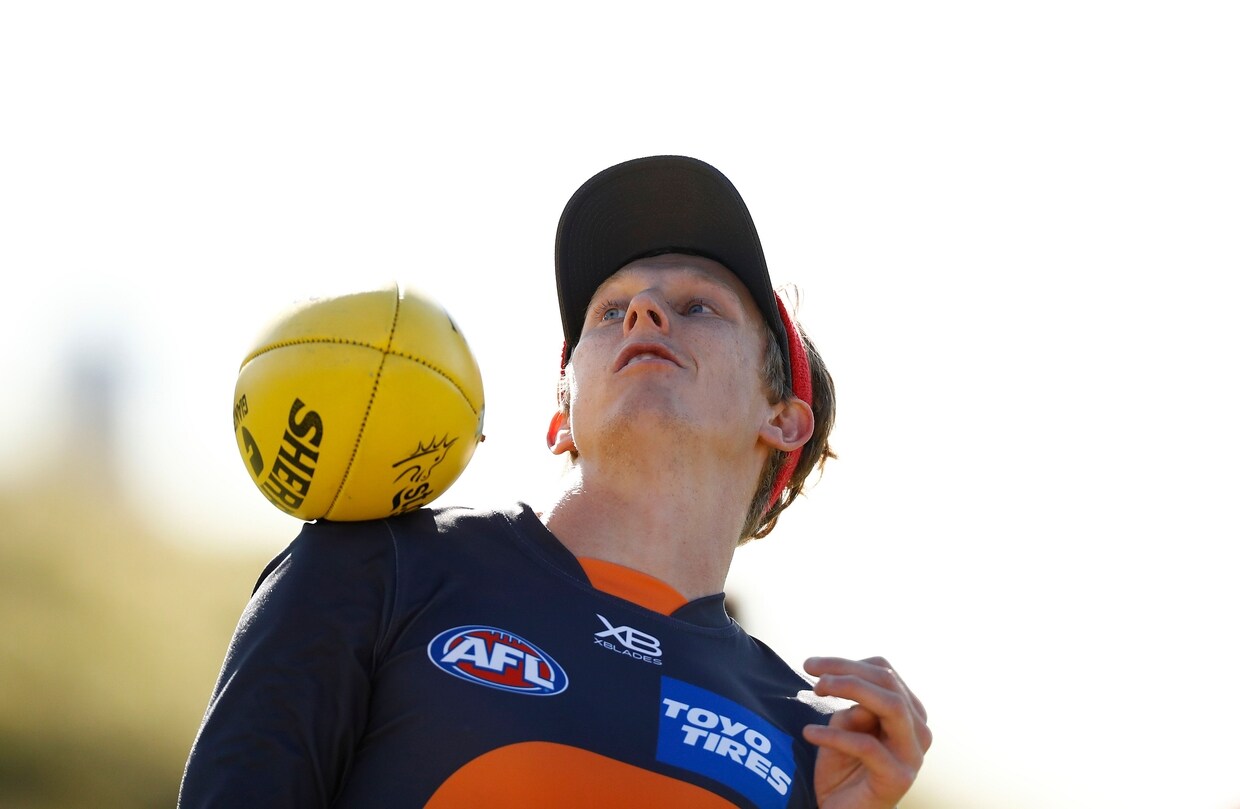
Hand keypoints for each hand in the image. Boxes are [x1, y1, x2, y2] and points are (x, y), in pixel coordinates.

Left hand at [801, 656, 931, 808]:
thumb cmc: (844, 764)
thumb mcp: (846, 725)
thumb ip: (855, 704)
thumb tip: (851, 686)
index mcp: (909, 711)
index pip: (883, 671)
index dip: (846, 662)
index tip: (811, 665)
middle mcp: (918, 730)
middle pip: (888, 682)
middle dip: (846, 671)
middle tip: (810, 672)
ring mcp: (912, 754)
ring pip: (891, 706)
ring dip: (849, 689)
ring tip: (816, 690)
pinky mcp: (898, 777)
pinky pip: (867, 745)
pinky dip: (834, 735)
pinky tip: (809, 732)